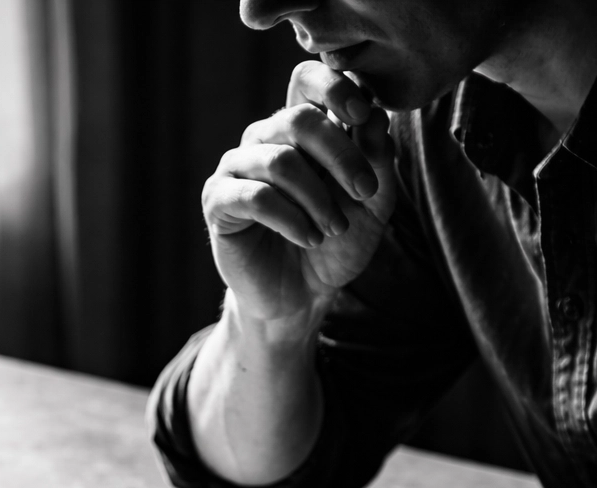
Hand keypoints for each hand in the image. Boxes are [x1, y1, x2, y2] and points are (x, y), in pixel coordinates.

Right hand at [201, 61, 398, 324]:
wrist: (301, 296)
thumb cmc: (335, 244)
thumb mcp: (372, 205)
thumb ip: (378, 162)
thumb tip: (375, 116)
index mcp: (301, 130)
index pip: (306, 81)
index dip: (334, 88)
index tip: (362, 116)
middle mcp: (265, 140)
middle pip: (298, 120)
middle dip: (341, 156)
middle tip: (365, 193)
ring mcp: (237, 168)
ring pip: (279, 160)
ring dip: (317, 198)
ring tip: (333, 229)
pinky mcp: (218, 201)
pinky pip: (255, 196)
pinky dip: (290, 219)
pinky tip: (308, 238)